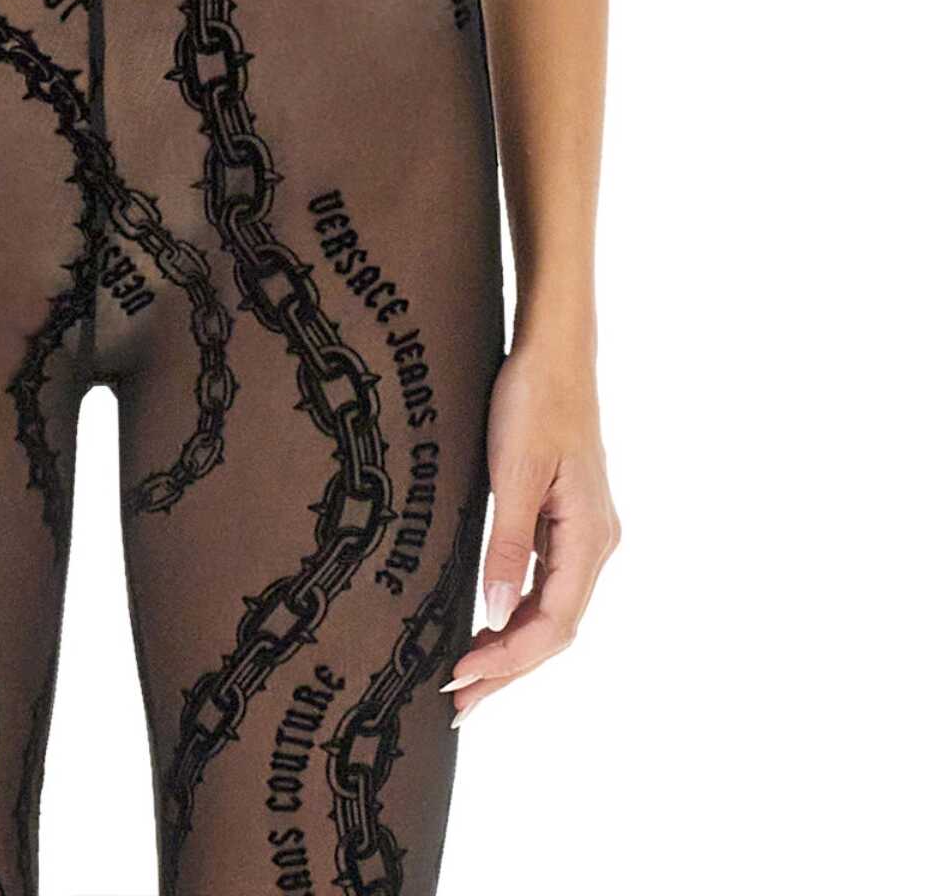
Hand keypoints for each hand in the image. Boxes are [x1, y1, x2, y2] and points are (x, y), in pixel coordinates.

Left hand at [443, 339, 620, 723]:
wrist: (556, 349)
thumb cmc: (535, 399)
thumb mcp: (512, 471)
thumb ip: (506, 546)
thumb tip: (495, 616)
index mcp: (590, 537)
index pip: (553, 624)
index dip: (507, 658)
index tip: (459, 679)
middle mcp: (597, 542)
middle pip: (556, 628)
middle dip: (508, 669)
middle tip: (458, 705)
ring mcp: (586, 531)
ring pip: (553, 609)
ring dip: (511, 646)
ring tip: (467, 679)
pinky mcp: (568, 517)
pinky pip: (548, 582)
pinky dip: (518, 611)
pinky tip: (488, 625)